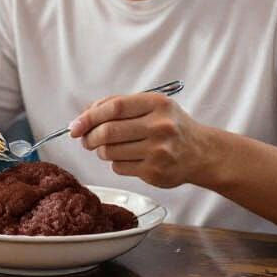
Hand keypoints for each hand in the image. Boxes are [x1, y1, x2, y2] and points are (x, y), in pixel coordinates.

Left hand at [69, 93, 209, 188]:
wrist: (201, 153)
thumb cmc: (170, 126)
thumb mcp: (151, 106)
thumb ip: (118, 105)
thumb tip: (83, 117)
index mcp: (156, 104)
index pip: (113, 107)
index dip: (89, 116)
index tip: (75, 125)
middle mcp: (160, 126)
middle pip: (108, 131)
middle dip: (89, 137)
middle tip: (86, 139)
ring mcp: (159, 151)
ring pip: (110, 152)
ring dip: (101, 151)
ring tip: (107, 148)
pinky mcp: (155, 172)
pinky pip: (119, 167)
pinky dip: (115, 163)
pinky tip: (127, 158)